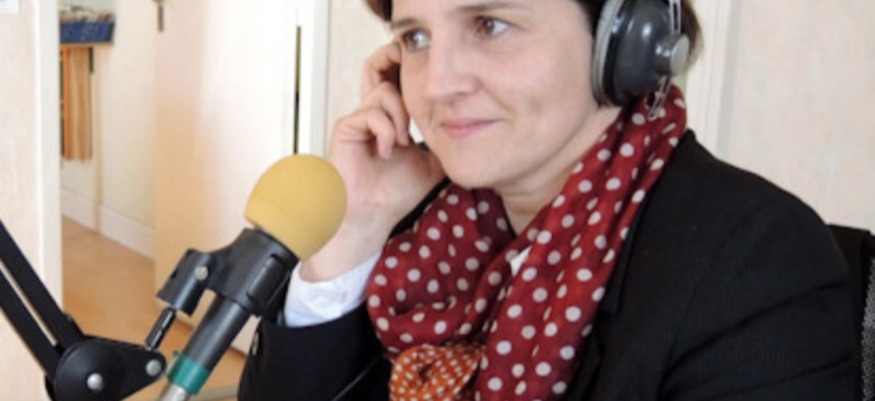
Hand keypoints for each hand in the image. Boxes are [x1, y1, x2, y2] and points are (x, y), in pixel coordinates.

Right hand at [301, 43, 444, 280]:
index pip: (401, 81)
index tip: (435, 89)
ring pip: (384, 91)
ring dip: (400, 115)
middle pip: (384, 68)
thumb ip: (444, 143)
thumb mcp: (433, 163)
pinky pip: (371, 112)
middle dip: (403, 72)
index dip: (415, 76)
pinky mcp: (346, 128)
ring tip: (403, 142)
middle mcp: (374, 113)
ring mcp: (359, 119)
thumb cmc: (396, 193)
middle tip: (421, 94)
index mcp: (392, 118)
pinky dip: (386, 130)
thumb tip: (471, 134)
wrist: (374, 215)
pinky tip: (388, 151)